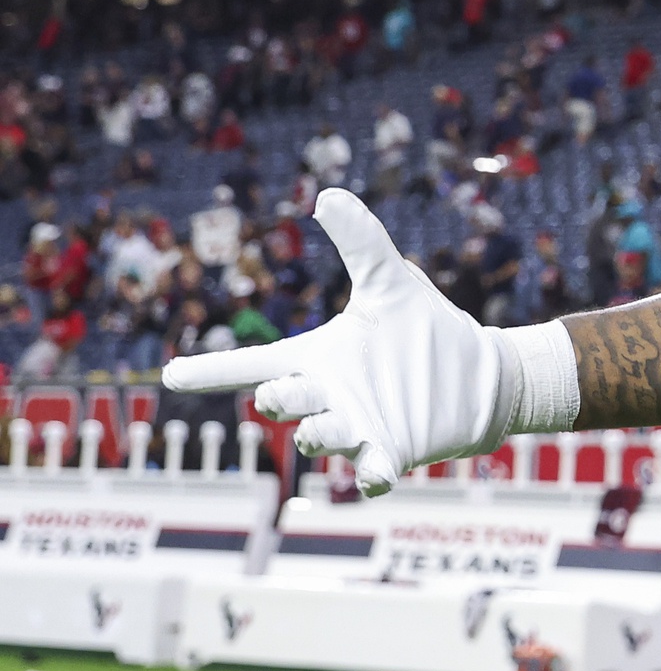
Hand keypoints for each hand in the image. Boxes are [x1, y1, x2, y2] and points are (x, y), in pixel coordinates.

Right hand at [162, 189, 572, 495]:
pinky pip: (373, 473)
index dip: (212, 370)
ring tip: (316, 428)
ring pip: (318, 439)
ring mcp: (358, 428)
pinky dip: (371, 476)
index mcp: (317, 359)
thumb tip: (329, 194)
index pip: (252, 364)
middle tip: (280, 391)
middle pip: (282, 402)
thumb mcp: (392, 284)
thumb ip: (362, 243)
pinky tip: (376, 475)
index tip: (171, 375)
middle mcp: (329, 397)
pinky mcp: (394, 451)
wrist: (479, 374)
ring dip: (314, 435)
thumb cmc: (424, 331)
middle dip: (278, 398)